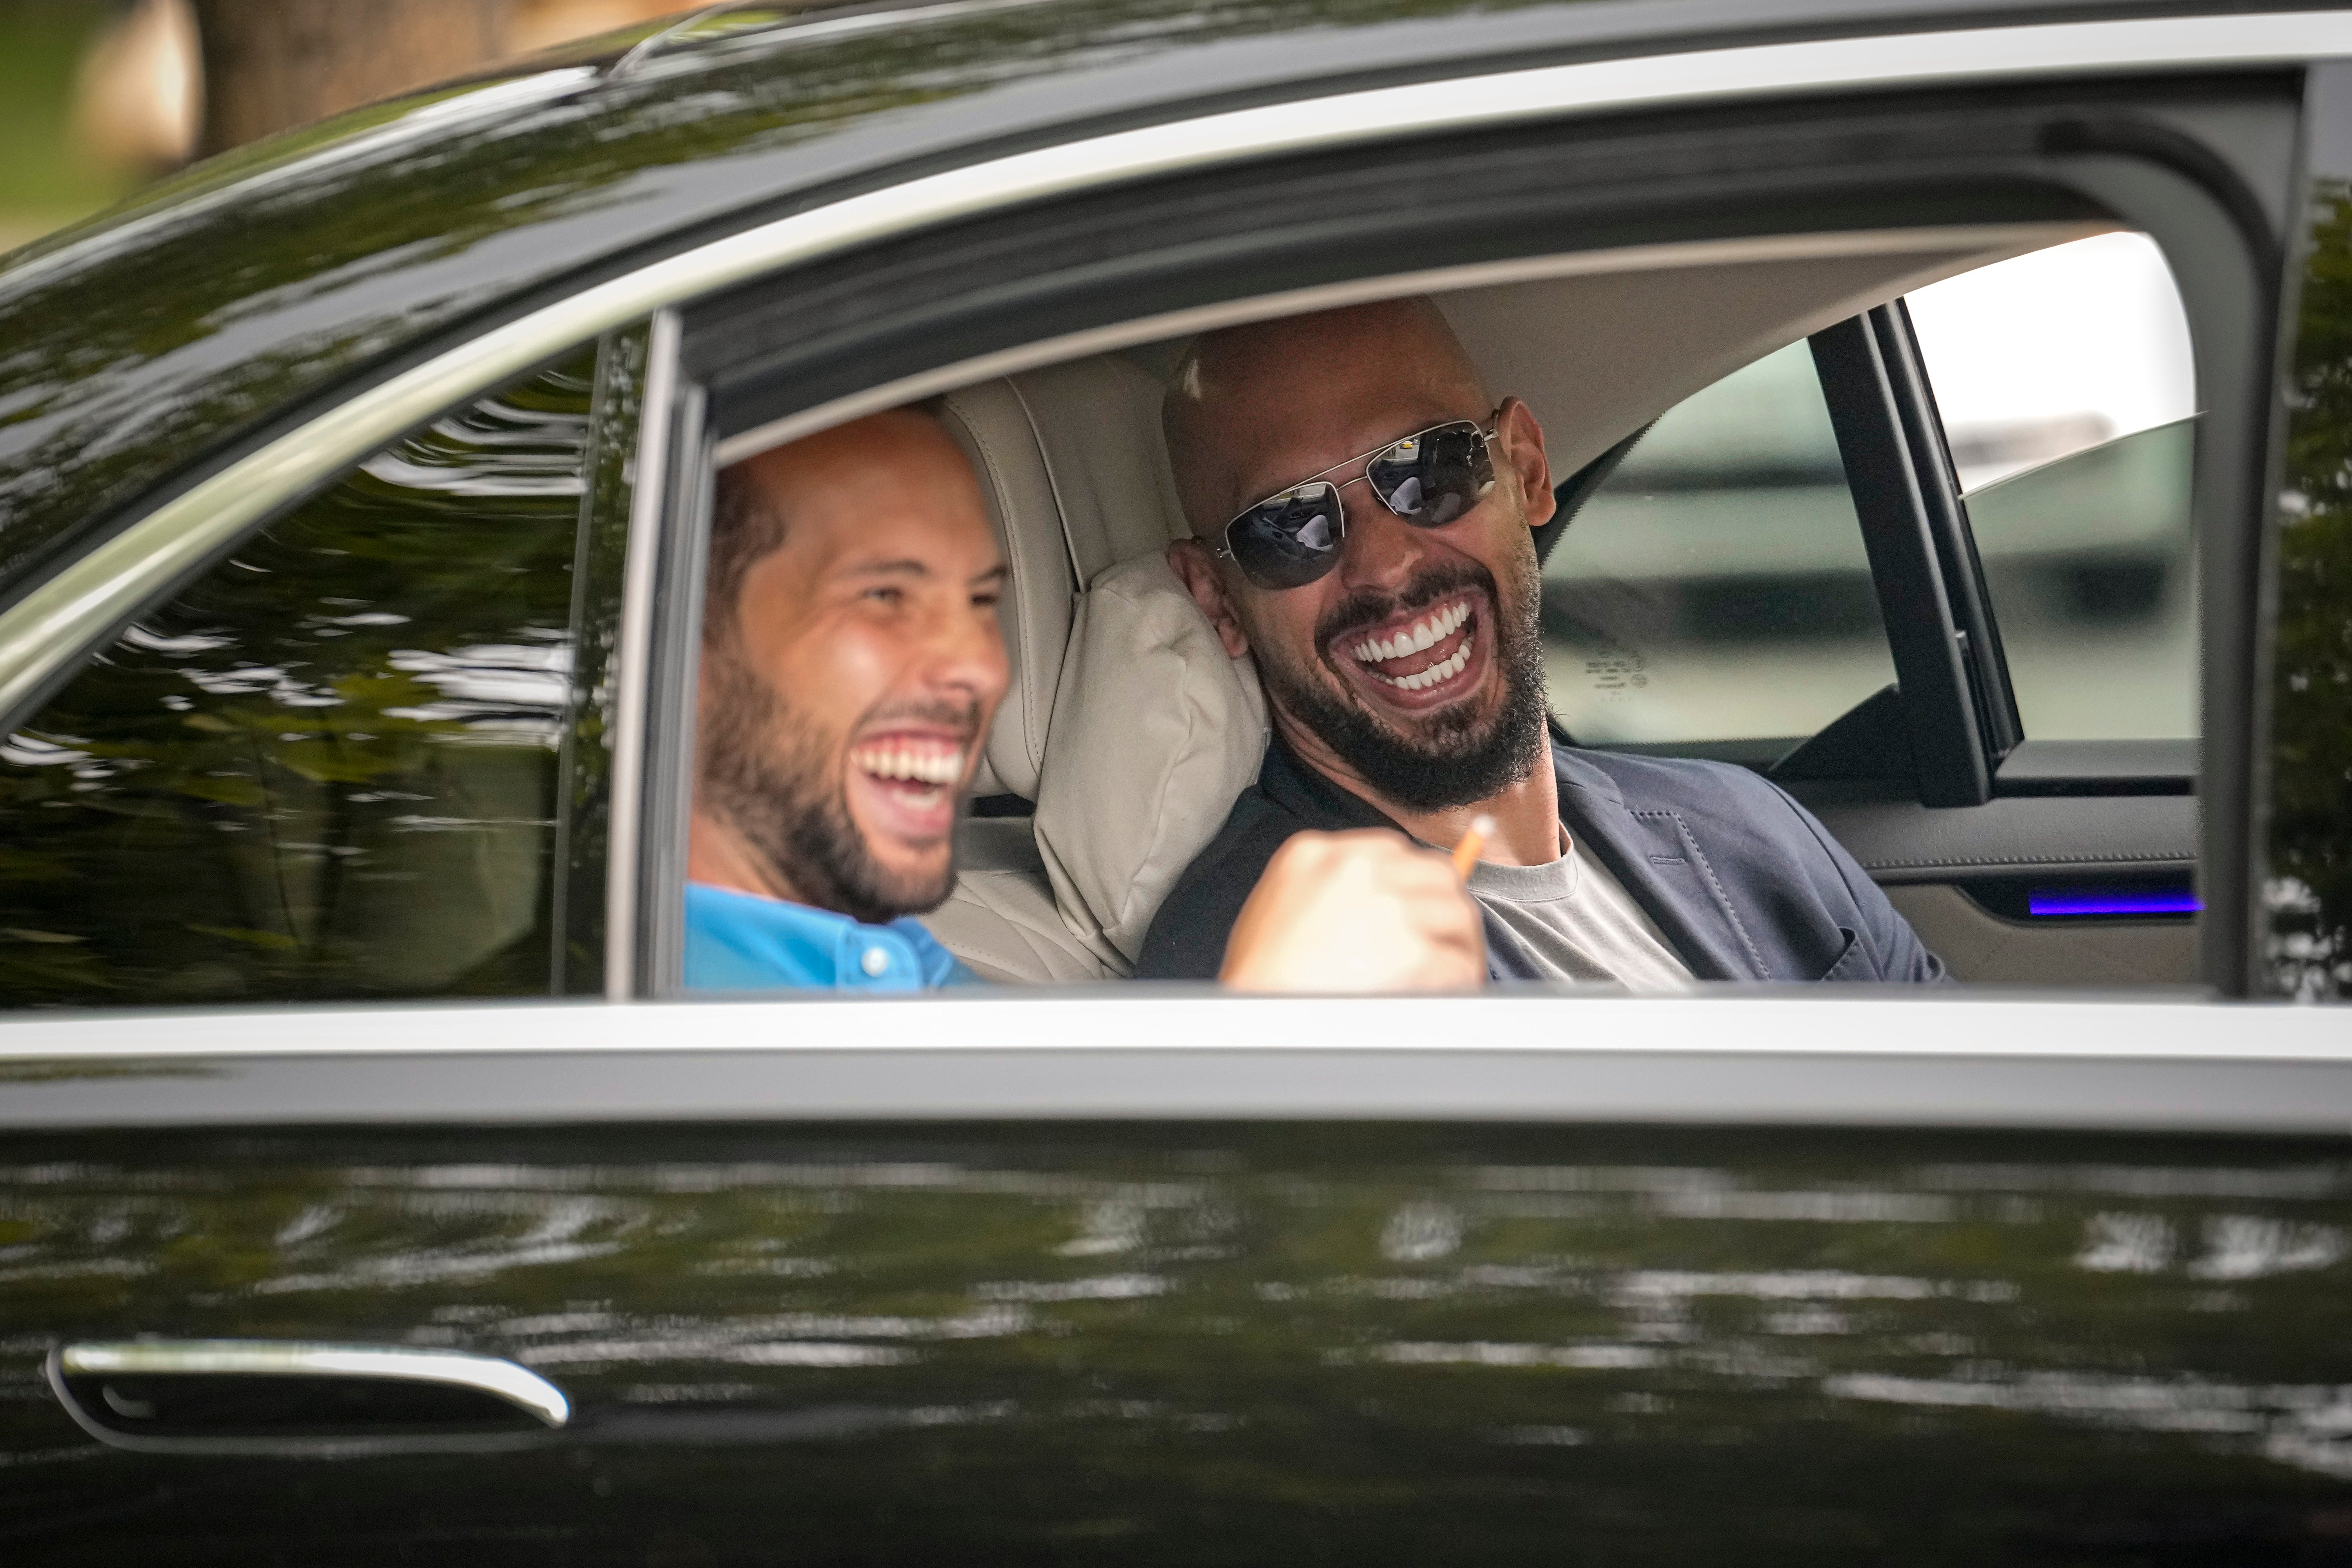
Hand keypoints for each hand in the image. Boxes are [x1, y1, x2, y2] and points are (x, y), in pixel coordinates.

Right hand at [1219, 829, 1485, 991]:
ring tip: (1450, 971)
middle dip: (1443, 908)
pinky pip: (1457, 961)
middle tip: (1446, 940)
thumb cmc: (1259, 975)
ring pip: (1455, 913)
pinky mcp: (1409, 950)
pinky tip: (1445, 994)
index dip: (1413, 884)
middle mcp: (1355, 869)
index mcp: (1317, 852)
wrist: (1248, 1020)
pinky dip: (1459, 979)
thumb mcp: (1279, 904)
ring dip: (1458, 944)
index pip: (1395, 851)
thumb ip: (1329, 887)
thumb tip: (1389, 896)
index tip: (1419, 907)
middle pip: (1435, 873)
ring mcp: (1385, 907)